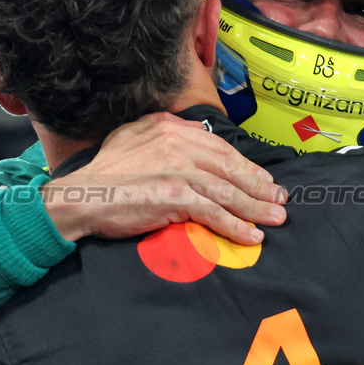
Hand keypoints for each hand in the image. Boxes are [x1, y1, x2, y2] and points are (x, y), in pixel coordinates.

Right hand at [45, 112, 286, 245]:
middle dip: (260, 186)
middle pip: (231, 168)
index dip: (247, 166)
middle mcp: (179, 144)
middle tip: (280, 200)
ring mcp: (179, 170)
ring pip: (228, 191)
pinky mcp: (176, 196)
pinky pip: (215, 213)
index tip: (264, 179)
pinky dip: (236, 227)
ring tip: (275, 219)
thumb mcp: (133, 137)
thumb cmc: (105, 172)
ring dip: (256, 208)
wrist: (83, 196)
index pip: (220, 147)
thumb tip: (189, 137)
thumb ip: (163, 132)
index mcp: (172, 128)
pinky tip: (251, 236)